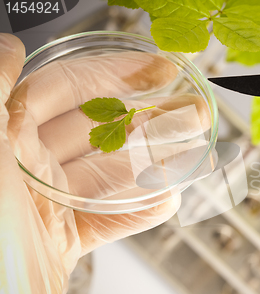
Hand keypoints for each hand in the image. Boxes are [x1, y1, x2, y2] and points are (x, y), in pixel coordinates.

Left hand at [0, 33, 209, 293]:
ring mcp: (50, 202)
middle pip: (101, 130)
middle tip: (195, 109)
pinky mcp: (64, 239)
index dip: (115, 74)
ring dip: (157, 161)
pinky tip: (170, 197)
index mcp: (8, 137)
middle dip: (151, 116)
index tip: (159, 69)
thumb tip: (7, 45)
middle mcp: (29, 164)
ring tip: (198, 150)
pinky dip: (140, 209)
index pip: (68, 90)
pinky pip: (108, 219)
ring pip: (112, 173)